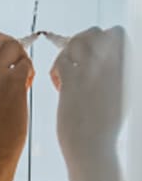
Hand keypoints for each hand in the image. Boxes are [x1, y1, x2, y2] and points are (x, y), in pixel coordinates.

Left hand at [52, 26, 128, 162]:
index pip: (116, 33)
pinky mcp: (74, 84)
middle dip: (80, 43)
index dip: (100, 40)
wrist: (93, 148)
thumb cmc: (105, 128)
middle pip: (95, 32)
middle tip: (74, 64)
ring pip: (76, 42)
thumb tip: (109, 64)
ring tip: (65, 76)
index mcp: (125, 66)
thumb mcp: (120, 96)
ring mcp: (93, 73)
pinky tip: (59, 87)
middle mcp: (112, 65)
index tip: (91, 60)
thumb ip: (115, 75)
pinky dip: (55, 70)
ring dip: (65, 56)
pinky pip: (61, 61)